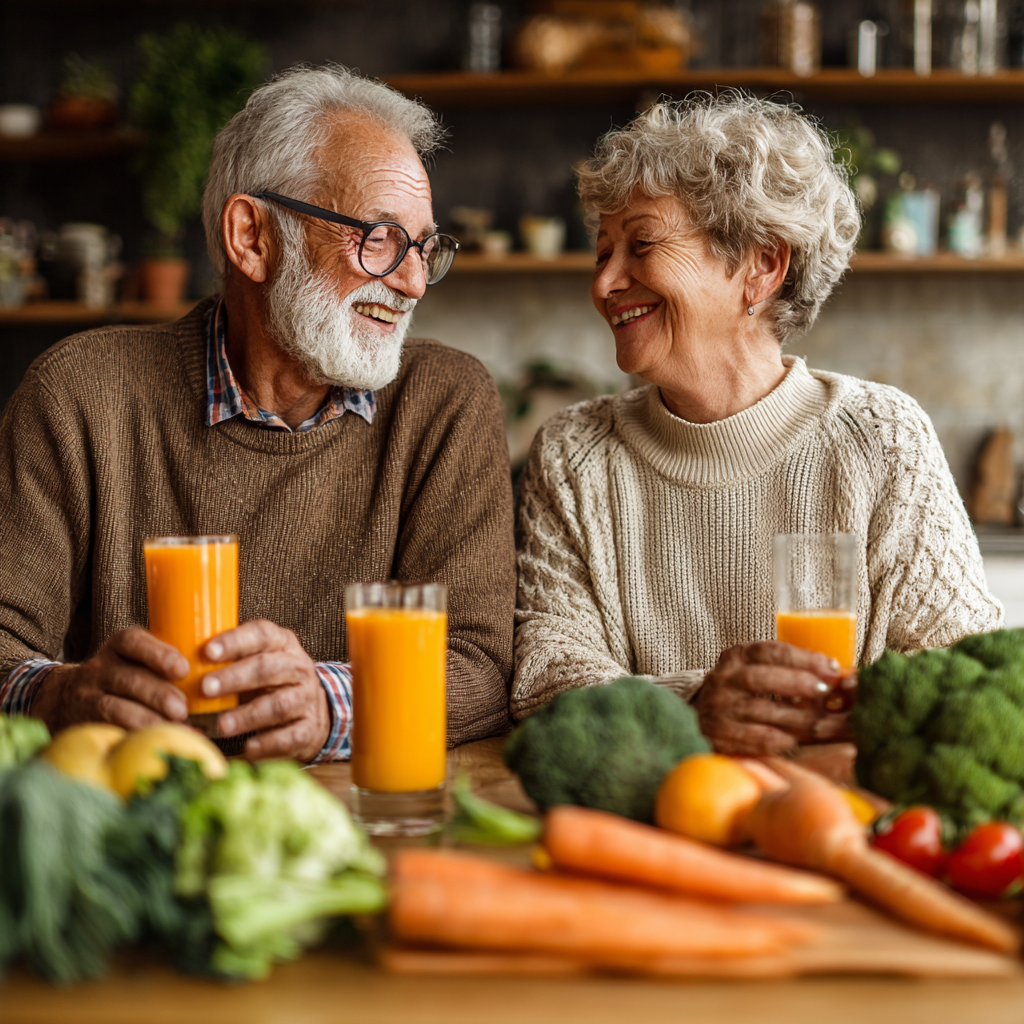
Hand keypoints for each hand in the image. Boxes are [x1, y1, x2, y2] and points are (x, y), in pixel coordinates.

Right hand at [32, 627, 188, 732]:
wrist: (65, 696)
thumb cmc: (122, 676)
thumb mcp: (136, 659)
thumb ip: (165, 664)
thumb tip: (215, 681)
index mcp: (119, 646)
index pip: (133, 642)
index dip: (158, 654)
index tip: (182, 669)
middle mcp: (101, 667)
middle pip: (129, 678)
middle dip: (159, 694)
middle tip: (183, 709)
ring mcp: (89, 695)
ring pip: (115, 706)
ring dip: (147, 718)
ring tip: (174, 726)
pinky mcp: (85, 721)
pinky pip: (107, 729)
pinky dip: (134, 735)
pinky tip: (155, 741)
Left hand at [199, 620, 329, 762]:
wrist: (312, 711)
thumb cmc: (268, 684)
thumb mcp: (255, 662)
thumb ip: (228, 659)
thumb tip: (174, 665)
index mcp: (282, 644)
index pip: (261, 634)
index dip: (235, 641)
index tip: (207, 652)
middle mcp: (298, 668)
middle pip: (268, 668)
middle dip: (235, 678)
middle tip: (205, 689)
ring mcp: (306, 699)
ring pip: (279, 704)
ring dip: (248, 715)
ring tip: (222, 725)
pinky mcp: (309, 728)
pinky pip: (290, 736)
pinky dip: (268, 744)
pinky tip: (249, 748)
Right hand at [695, 641, 846, 755]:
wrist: (700, 717)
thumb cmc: (741, 692)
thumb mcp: (755, 670)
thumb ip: (787, 670)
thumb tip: (838, 676)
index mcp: (736, 657)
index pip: (769, 651)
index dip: (802, 658)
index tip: (831, 668)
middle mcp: (724, 679)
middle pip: (761, 678)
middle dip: (797, 683)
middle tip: (825, 691)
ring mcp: (720, 708)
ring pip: (761, 711)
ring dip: (796, 717)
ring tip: (823, 723)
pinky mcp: (719, 735)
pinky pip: (753, 738)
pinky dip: (777, 740)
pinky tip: (795, 741)